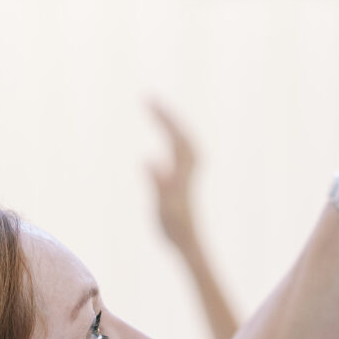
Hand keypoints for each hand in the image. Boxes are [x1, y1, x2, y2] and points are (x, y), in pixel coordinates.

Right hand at [147, 100, 199, 250]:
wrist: (189, 241)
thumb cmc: (174, 227)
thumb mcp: (163, 207)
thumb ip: (159, 183)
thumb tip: (152, 161)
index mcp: (183, 169)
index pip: (175, 135)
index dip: (163, 118)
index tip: (148, 103)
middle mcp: (190, 166)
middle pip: (181, 132)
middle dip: (166, 114)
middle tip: (148, 98)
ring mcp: (190, 170)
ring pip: (184, 137)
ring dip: (171, 122)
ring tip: (155, 109)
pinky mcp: (187, 174)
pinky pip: (182, 146)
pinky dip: (174, 133)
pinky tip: (168, 133)